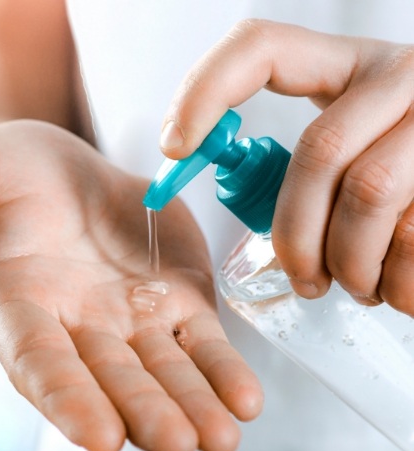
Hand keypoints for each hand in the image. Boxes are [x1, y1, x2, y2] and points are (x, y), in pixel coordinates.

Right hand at [0, 120, 262, 450]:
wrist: (66, 175)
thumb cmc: (11, 174)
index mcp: (23, 309)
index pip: (40, 363)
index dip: (67, 398)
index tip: (98, 435)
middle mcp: (80, 329)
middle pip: (113, 380)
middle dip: (145, 411)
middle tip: (178, 443)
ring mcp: (134, 320)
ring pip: (166, 371)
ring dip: (194, 404)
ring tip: (222, 437)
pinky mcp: (178, 301)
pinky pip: (202, 342)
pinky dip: (222, 369)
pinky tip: (244, 399)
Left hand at [160, 19, 413, 315]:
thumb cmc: (402, 176)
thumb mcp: (352, 150)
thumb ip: (304, 166)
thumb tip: (229, 190)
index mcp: (351, 67)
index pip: (262, 49)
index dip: (206, 90)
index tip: (175, 147)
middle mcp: (400, 77)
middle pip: (320, 151)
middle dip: (296, 233)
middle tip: (301, 278)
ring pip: (369, 195)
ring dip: (350, 265)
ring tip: (353, 285)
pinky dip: (396, 282)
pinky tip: (391, 286)